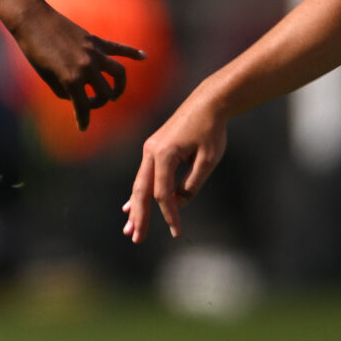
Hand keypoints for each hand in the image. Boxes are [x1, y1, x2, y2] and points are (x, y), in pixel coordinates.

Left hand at [7, 0, 142, 131]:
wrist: (33, 21)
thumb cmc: (35, 52)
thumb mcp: (47, 78)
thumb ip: (65, 90)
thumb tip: (79, 97)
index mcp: (71, 80)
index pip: (83, 107)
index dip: (83, 120)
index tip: (82, 127)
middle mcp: (86, 67)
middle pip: (104, 92)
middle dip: (98, 102)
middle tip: (90, 103)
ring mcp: (93, 53)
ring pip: (118, 74)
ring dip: (119, 86)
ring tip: (114, 93)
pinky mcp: (95, 41)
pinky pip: (118, 48)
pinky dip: (132, 52)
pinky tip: (144, 57)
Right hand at [123, 94, 226, 243]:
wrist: (207, 103)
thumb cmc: (211, 130)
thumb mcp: (208, 159)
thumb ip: (192, 184)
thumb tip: (179, 203)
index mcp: (164, 154)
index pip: (163, 193)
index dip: (169, 214)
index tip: (176, 231)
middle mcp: (151, 152)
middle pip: (141, 191)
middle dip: (139, 216)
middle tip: (136, 238)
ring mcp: (150, 150)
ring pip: (139, 185)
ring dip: (135, 208)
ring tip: (129, 229)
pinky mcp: (154, 150)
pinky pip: (144, 176)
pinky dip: (138, 194)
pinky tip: (129, 207)